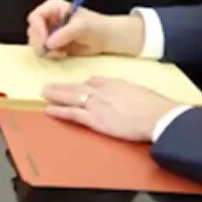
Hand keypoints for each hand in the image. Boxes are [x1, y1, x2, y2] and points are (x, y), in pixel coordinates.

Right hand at [24, 0, 144, 58]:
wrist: (108, 38)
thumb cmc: (96, 26)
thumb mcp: (81, 26)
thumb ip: (64, 33)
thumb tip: (49, 43)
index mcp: (52, 8)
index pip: (35, 17)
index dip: (37, 29)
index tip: (45, 40)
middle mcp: (48, 19)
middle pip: (33, 31)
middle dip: (40, 42)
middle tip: (51, 51)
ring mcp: (50, 32)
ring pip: (36, 43)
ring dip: (46, 51)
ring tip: (61, 53)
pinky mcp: (53, 45)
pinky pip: (44, 52)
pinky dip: (51, 55)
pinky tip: (63, 55)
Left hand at [41, 77, 181, 143]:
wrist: (158, 116)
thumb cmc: (155, 106)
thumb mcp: (140, 91)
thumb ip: (128, 92)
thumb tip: (128, 96)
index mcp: (115, 83)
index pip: (93, 81)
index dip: (83, 84)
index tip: (78, 86)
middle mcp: (102, 92)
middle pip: (77, 87)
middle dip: (61, 87)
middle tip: (48, 86)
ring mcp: (97, 105)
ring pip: (71, 98)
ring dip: (55, 96)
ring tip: (43, 94)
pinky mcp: (96, 120)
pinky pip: (73, 114)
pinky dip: (60, 111)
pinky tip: (49, 110)